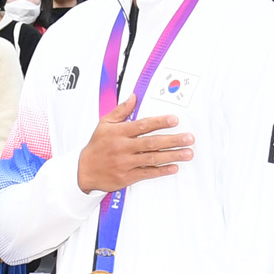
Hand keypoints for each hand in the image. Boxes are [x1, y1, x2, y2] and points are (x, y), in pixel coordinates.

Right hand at [77, 104, 191, 190]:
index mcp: (119, 132)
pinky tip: (174, 167)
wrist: (84, 170)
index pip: (142, 125)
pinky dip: (161, 171)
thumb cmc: (97, 146)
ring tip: (188, 153)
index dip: (160, 122)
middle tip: (189, 138)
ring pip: (152, 158)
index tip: (175, 120)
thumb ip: (121, 110)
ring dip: (172, 156)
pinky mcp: (127, 177)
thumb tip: (134, 97)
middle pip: (151, 143)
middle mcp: (123, 147)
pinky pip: (147, 173)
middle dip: (172, 140)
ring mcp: (125, 163)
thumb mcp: (105, 124)